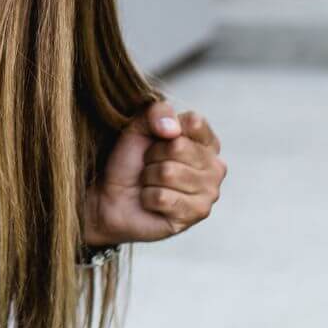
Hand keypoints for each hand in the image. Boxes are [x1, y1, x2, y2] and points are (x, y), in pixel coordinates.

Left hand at [83, 101, 225, 247]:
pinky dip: (147, 197)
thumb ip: (157, 112)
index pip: (194, 122)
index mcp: (207, 141)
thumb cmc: (130, 160)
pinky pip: (163, 197)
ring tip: (149, 183)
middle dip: (152, 156)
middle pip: (178, 147)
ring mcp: (210, 192)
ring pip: (169, 173)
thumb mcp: (139, 125)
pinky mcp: (196, 214)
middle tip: (149, 166)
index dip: (164, 129)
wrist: (111, 196)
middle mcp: (216, 166)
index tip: (157, 140)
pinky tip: (151, 201)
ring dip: (148, 177)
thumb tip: (173, 130)